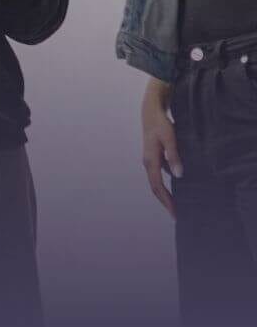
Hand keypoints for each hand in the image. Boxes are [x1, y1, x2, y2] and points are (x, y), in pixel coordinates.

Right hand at [142, 78, 180, 217]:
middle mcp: (148, 163)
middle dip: (165, 202)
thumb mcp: (170, 138)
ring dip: (164, 194)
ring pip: (156, 182)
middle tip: (176, 214)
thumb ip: (174, 155)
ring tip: (176, 203)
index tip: (175, 213)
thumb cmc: (161, 124)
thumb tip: (178, 175)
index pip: (158, 186)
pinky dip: (166, 184)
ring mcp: (149, 160)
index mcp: (151, 160)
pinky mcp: (153, 157)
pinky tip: (176, 184)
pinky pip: (158, 175)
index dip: (166, 201)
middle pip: (155, 187)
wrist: (150, 111)